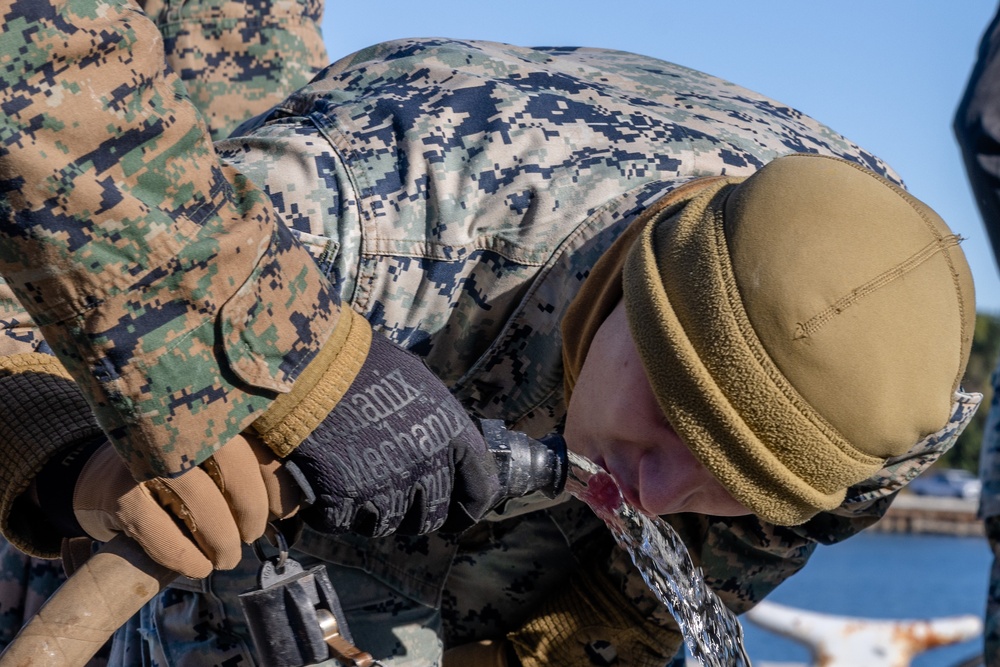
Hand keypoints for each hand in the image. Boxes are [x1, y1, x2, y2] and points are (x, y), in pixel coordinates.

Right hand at [73, 435, 299, 578]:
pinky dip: (182, 554)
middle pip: (234, 464)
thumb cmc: (172, 472)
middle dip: (250, 511)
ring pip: (199, 499)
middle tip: (247, 540)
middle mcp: (179, 421)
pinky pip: (158, 527)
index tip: (280, 515)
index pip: (256, 441)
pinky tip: (198, 567)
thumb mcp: (208, 460)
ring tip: (225, 558)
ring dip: (220, 538)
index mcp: (210, 410)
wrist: (98, 477)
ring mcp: (146, 452)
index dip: (275, 483)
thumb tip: (293, 508)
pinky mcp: (119, 488)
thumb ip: (247, 470)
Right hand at [285, 333, 500, 536]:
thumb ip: (440, 425)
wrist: (313, 365)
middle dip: (413, 512)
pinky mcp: (342, 500)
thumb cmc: (368, 365)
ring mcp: (384, 487)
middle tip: (391, 491)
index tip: (453, 511)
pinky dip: (330, 510)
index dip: (466, 508)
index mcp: (452, 437)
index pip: (479, 493)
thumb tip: (451, 452)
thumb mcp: (422, 385)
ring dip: (370, 511)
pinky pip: (341, 522)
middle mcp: (425, 467)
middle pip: (429, 519)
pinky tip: (325, 483)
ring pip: (385, 525)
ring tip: (353, 477)